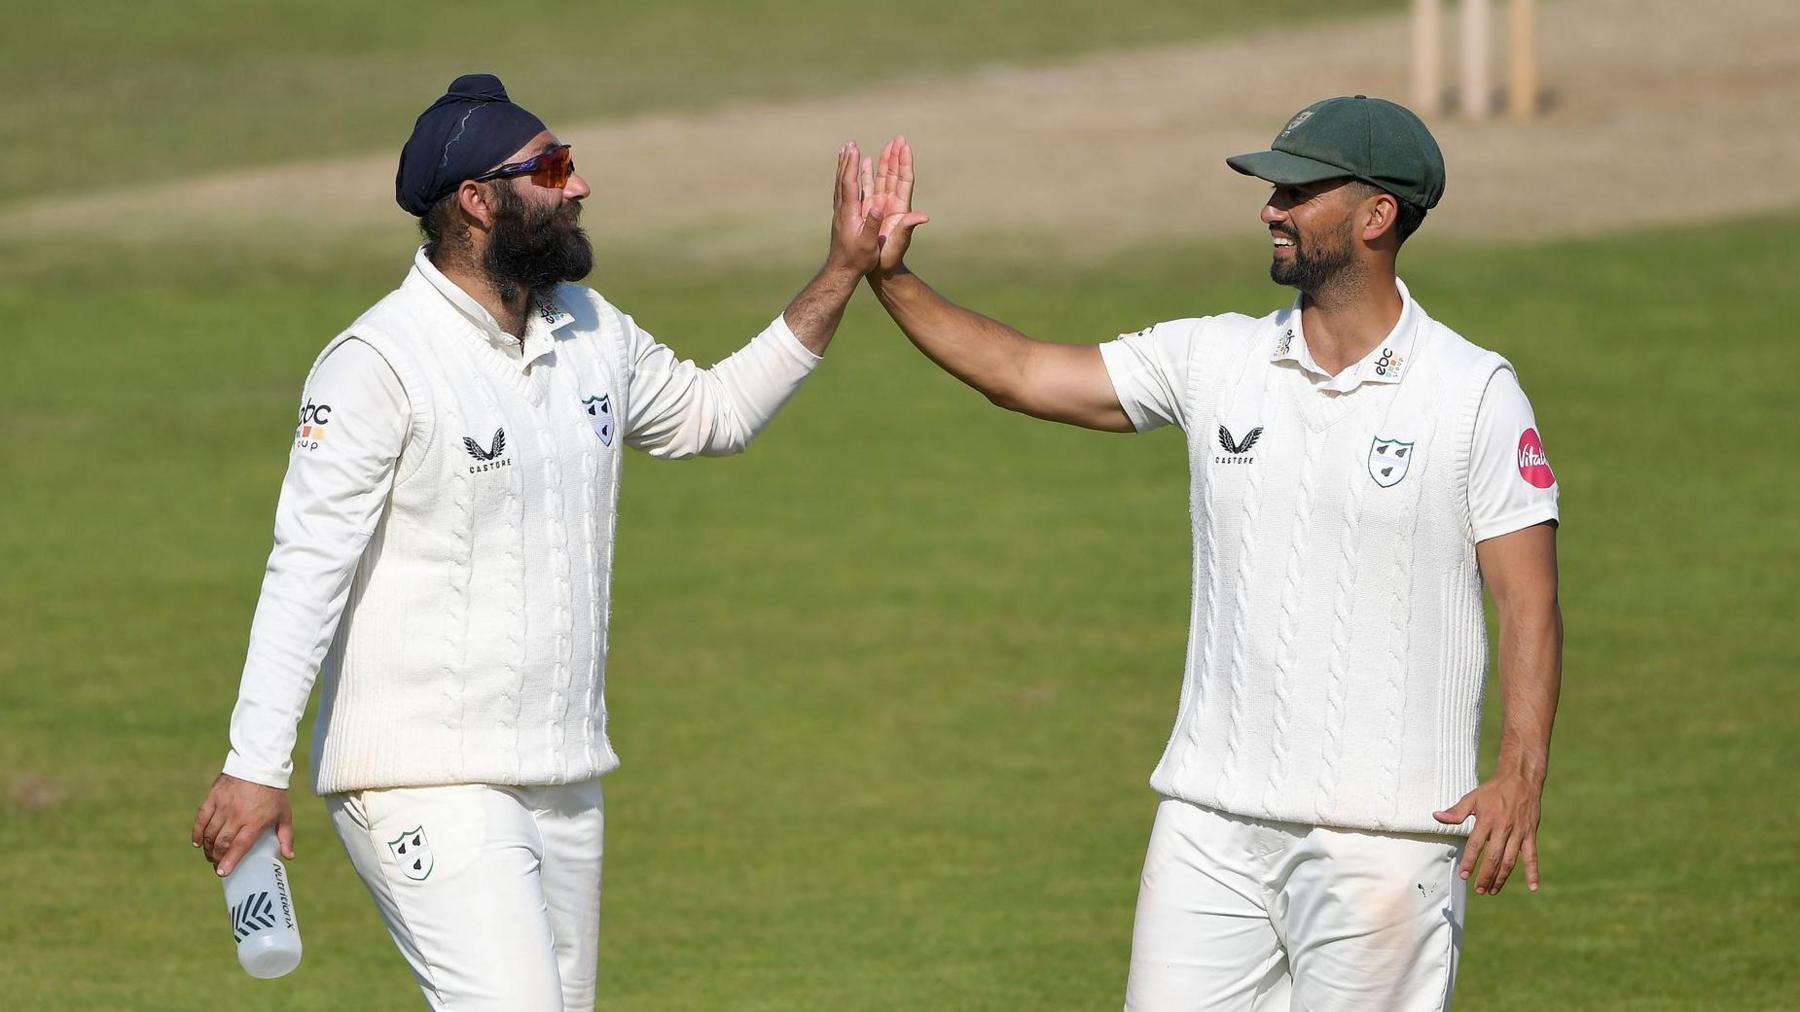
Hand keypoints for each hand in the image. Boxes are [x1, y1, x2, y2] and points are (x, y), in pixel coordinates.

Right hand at [193, 773, 293, 876]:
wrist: (260, 764)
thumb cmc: (274, 793)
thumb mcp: (284, 814)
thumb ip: (285, 836)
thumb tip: (289, 857)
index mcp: (255, 821)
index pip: (239, 845)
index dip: (230, 861)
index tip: (222, 873)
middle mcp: (237, 815)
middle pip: (221, 842)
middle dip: (217, 858)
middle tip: (217, 865)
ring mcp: (223, 806)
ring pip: (210, 833)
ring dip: (207, 848)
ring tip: (210, 855)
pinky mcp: (213, 797)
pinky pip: (201, 819)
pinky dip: (197, 833)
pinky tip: (197, 842)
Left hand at [824, 141, 878, 276]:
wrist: (841, 270)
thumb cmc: (858, 260)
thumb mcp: (868, 245)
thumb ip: (873, 225)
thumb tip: (878, 208)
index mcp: (849, 214)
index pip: (850, 185)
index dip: (852, 166)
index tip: (855, 150)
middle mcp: (842, 210)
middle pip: (842, 180)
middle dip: (847, 161)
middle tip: (850, 143)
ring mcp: (840, 213)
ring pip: (840, 184)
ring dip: (844, 166)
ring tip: (845, 151)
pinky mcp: (841, 216)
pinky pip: (841, 191)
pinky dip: (843, 177)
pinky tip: (845, 174)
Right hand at [868, 135, 929, 276]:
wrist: (880, 268)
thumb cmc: (890, 257)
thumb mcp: (900, 242)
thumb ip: (908, 227)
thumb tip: (923, 217)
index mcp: (900, 208)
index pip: (904, 180)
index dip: (904, 163)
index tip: (905, 146)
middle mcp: (892, 203)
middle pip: (895, 174)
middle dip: (896, 156)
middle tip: (898, 138)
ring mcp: (882, 205)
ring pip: (883, 178)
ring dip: (885, 161)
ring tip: (887, 144)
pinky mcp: (871, 209)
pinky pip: (869, 186)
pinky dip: (868, 173)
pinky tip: (865, 161)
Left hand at [1434, 772, 1542, 894]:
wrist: (1521, 780)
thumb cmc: (1493, 790)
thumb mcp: (1473, 798)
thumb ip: (1456, 811)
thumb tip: (1436, 816)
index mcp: (1487, 820)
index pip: (1476, 845)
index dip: (1470, 861)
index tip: (1464, 876)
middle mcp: (1503, 829)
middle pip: (1493, 858)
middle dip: (1485, 876)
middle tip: (1478, 889)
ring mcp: (1518, 833)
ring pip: (1510, 861)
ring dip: (1501, 878)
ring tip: (1492, 891)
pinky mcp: (1530, 835)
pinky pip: (1532, 856)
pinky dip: (1533, 872)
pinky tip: (1533, 887)